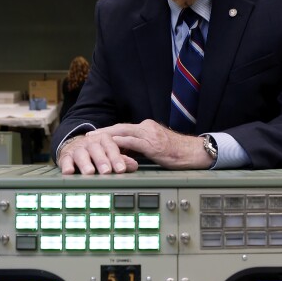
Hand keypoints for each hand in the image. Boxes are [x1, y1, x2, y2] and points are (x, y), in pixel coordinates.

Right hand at [57, 132, 138, 174]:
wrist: (75, 146)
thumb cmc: (96, 152)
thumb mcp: (109, 153)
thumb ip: (120, 160)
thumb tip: (134, 165)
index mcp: (104, 140)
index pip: (111, 148)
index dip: (116, 158)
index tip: (121, 169)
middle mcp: (91, 143)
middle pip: (96, 150)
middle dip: (102, 161)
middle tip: (106, 171)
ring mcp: (78, 149)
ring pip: (81, 155)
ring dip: (86, 164)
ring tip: (90, 172)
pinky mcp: (66, 156)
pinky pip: (65, 160)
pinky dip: (66, 166)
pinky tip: (69, 172)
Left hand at [91, 119, 211, 168]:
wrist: (193, 152)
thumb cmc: (176, 152)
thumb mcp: (155, 147)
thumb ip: (141, 147)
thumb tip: (126, 153)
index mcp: (147, 127)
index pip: (123, 128)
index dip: (108, 131)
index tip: (96, 135)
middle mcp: (146, 127)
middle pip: (119, 127)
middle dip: (102, 132)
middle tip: (88, 137)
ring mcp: (149, 134)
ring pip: (122, 132)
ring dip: (106, 137)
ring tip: (93, 141)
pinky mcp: (152, 144)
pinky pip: (132, 142)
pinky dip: (120, 142)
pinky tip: (110, 145)